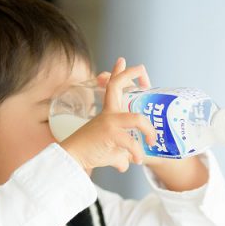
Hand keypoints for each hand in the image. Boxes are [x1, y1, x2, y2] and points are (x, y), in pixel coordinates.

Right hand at [60, 58, 155, 172]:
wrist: (72, 159)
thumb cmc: (89, 154)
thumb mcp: (109, 150)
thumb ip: (120, 154)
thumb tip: (126, 164)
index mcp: (108, 113)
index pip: (112, 86)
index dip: (119, 72)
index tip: (122, 61)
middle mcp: (108, 114)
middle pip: (117, 86)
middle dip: (130, 74)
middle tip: (142, 72)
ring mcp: (109, 122)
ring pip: (137, 119)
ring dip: (149, 131)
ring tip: (151, 143)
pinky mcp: (110, 134)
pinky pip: (131, 142)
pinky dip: (137, 153)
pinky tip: (136, 160)